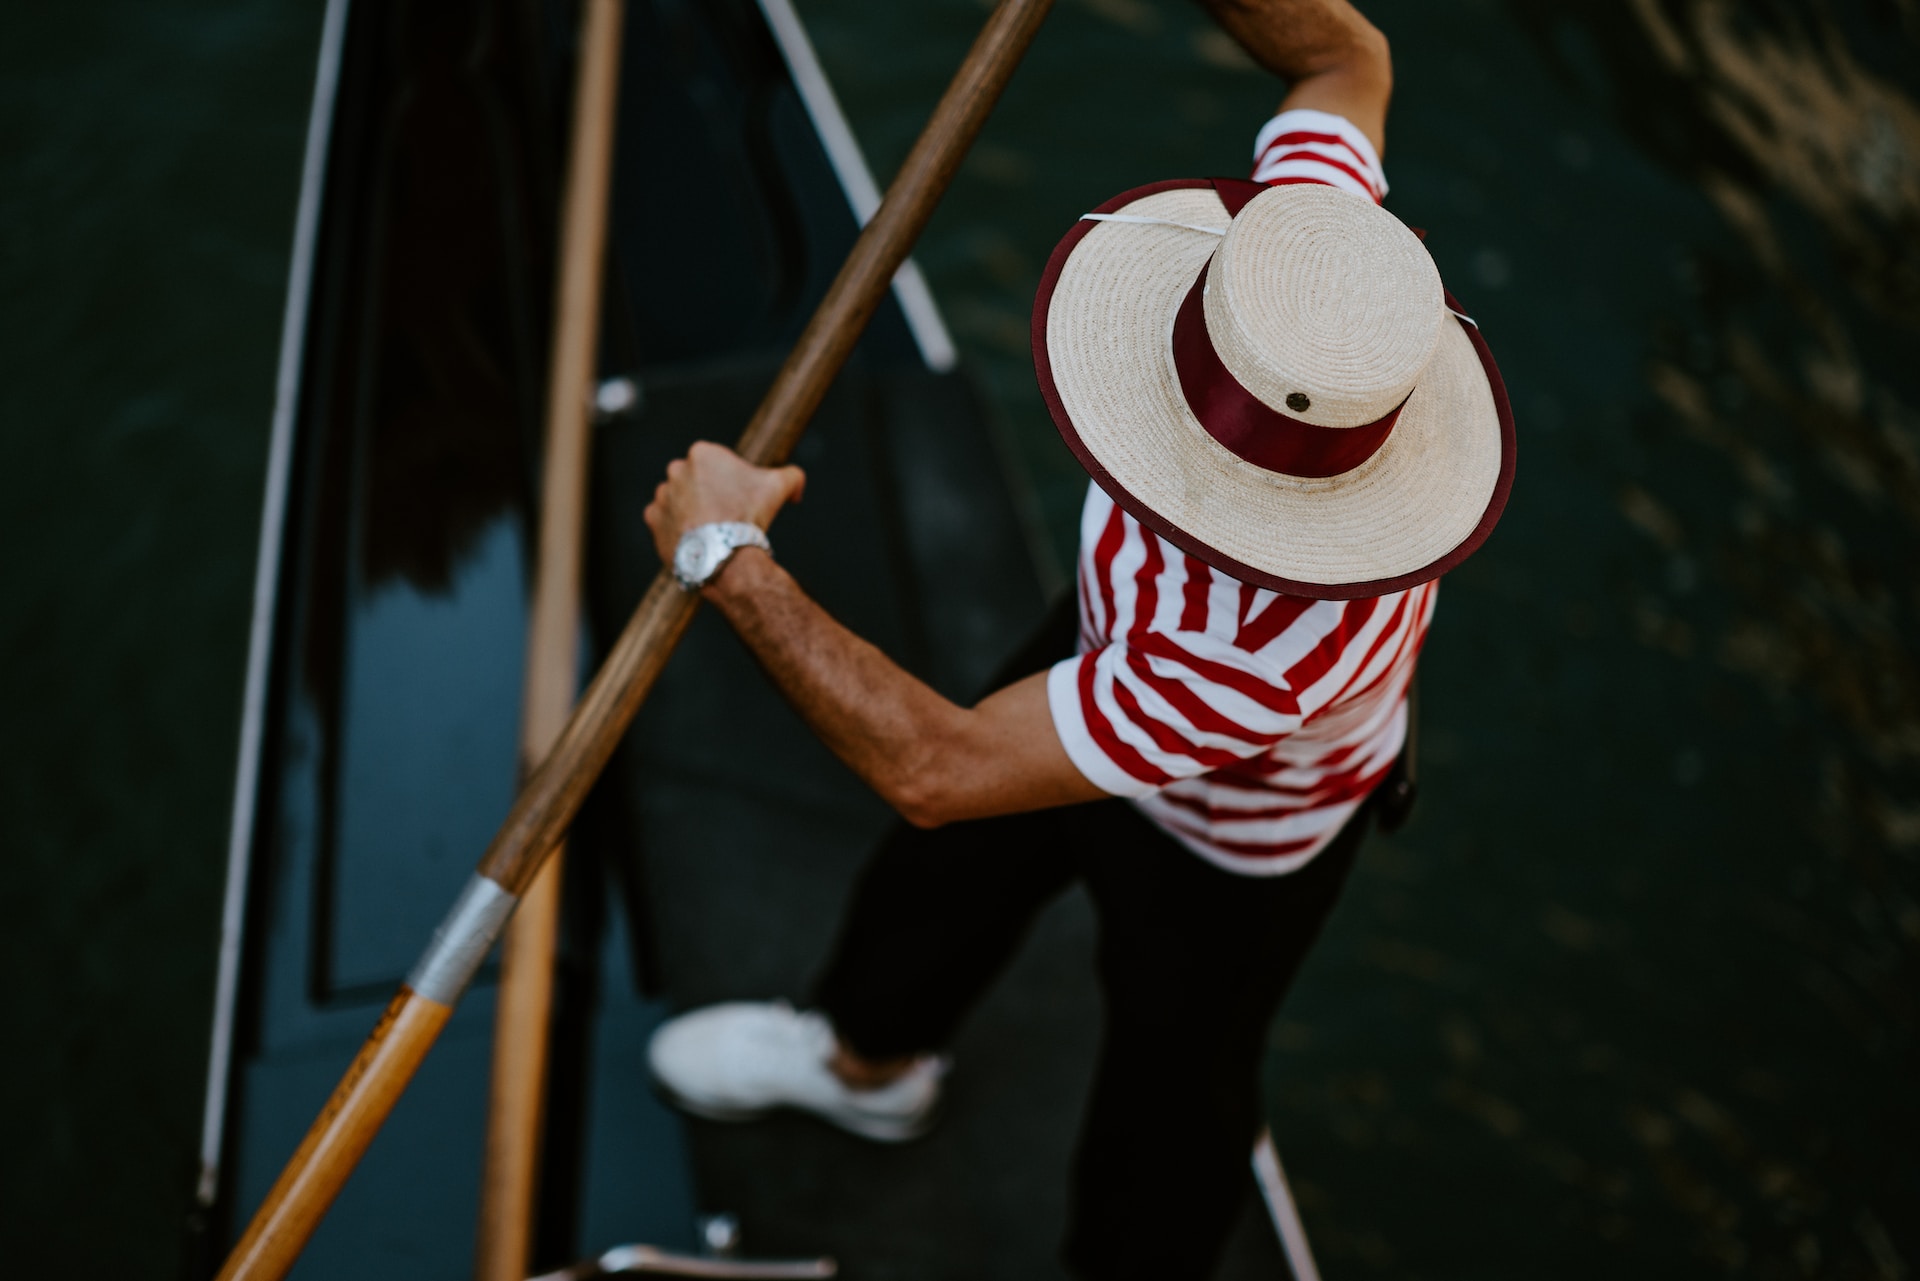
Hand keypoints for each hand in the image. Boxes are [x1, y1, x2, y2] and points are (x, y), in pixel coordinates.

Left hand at [643, 440, 805, 568]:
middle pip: (696, 480)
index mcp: (703, 453)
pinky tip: (695, 538)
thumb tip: (797, 483)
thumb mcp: (780, 488)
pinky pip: (664, 519)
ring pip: (679, 499)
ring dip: (691, 511)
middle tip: (727, 517)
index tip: (740, 499)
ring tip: (711, 531)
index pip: (718, 464)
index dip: (732, 482)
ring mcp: (662, 494)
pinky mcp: (652, 518)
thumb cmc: (750, 517)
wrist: (726, 556)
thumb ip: (792, 476)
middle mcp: (677, 469)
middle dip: (708, 495)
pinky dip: (676, 527)